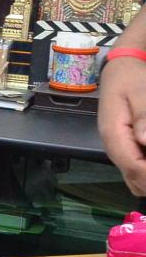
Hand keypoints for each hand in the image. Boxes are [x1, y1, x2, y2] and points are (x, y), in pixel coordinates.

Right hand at [100, 59, 145, 193]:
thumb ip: (144, 115)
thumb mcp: (141, 92)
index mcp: (114, 136)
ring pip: (137, 182)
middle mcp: (114, 149)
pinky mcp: (126, 151)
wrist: (120, 74)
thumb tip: (145, 139)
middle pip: (137, 180)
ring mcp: (120, 152)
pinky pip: (138, 173)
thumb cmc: (132, 81)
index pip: (135, 168)